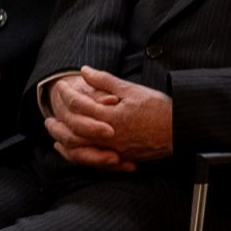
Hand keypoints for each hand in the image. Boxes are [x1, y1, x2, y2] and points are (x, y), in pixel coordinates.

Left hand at [42, 67, 173, 170]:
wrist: (182, 130)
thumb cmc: (160, 108)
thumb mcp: (132, 90)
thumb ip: (105, 81)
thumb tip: (84, 70)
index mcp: (111, 117)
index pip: (79, 106)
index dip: (67, 94)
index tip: (61, 86)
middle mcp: (110, 136)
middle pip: (74, 131)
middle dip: (58, 123)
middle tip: (47, 117)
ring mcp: (115, 149)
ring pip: (81, 149)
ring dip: (64, 141)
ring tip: (54, 134)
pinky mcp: (121, 157)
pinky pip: (93, 160)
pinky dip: (78, 154)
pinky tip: (71, 148)